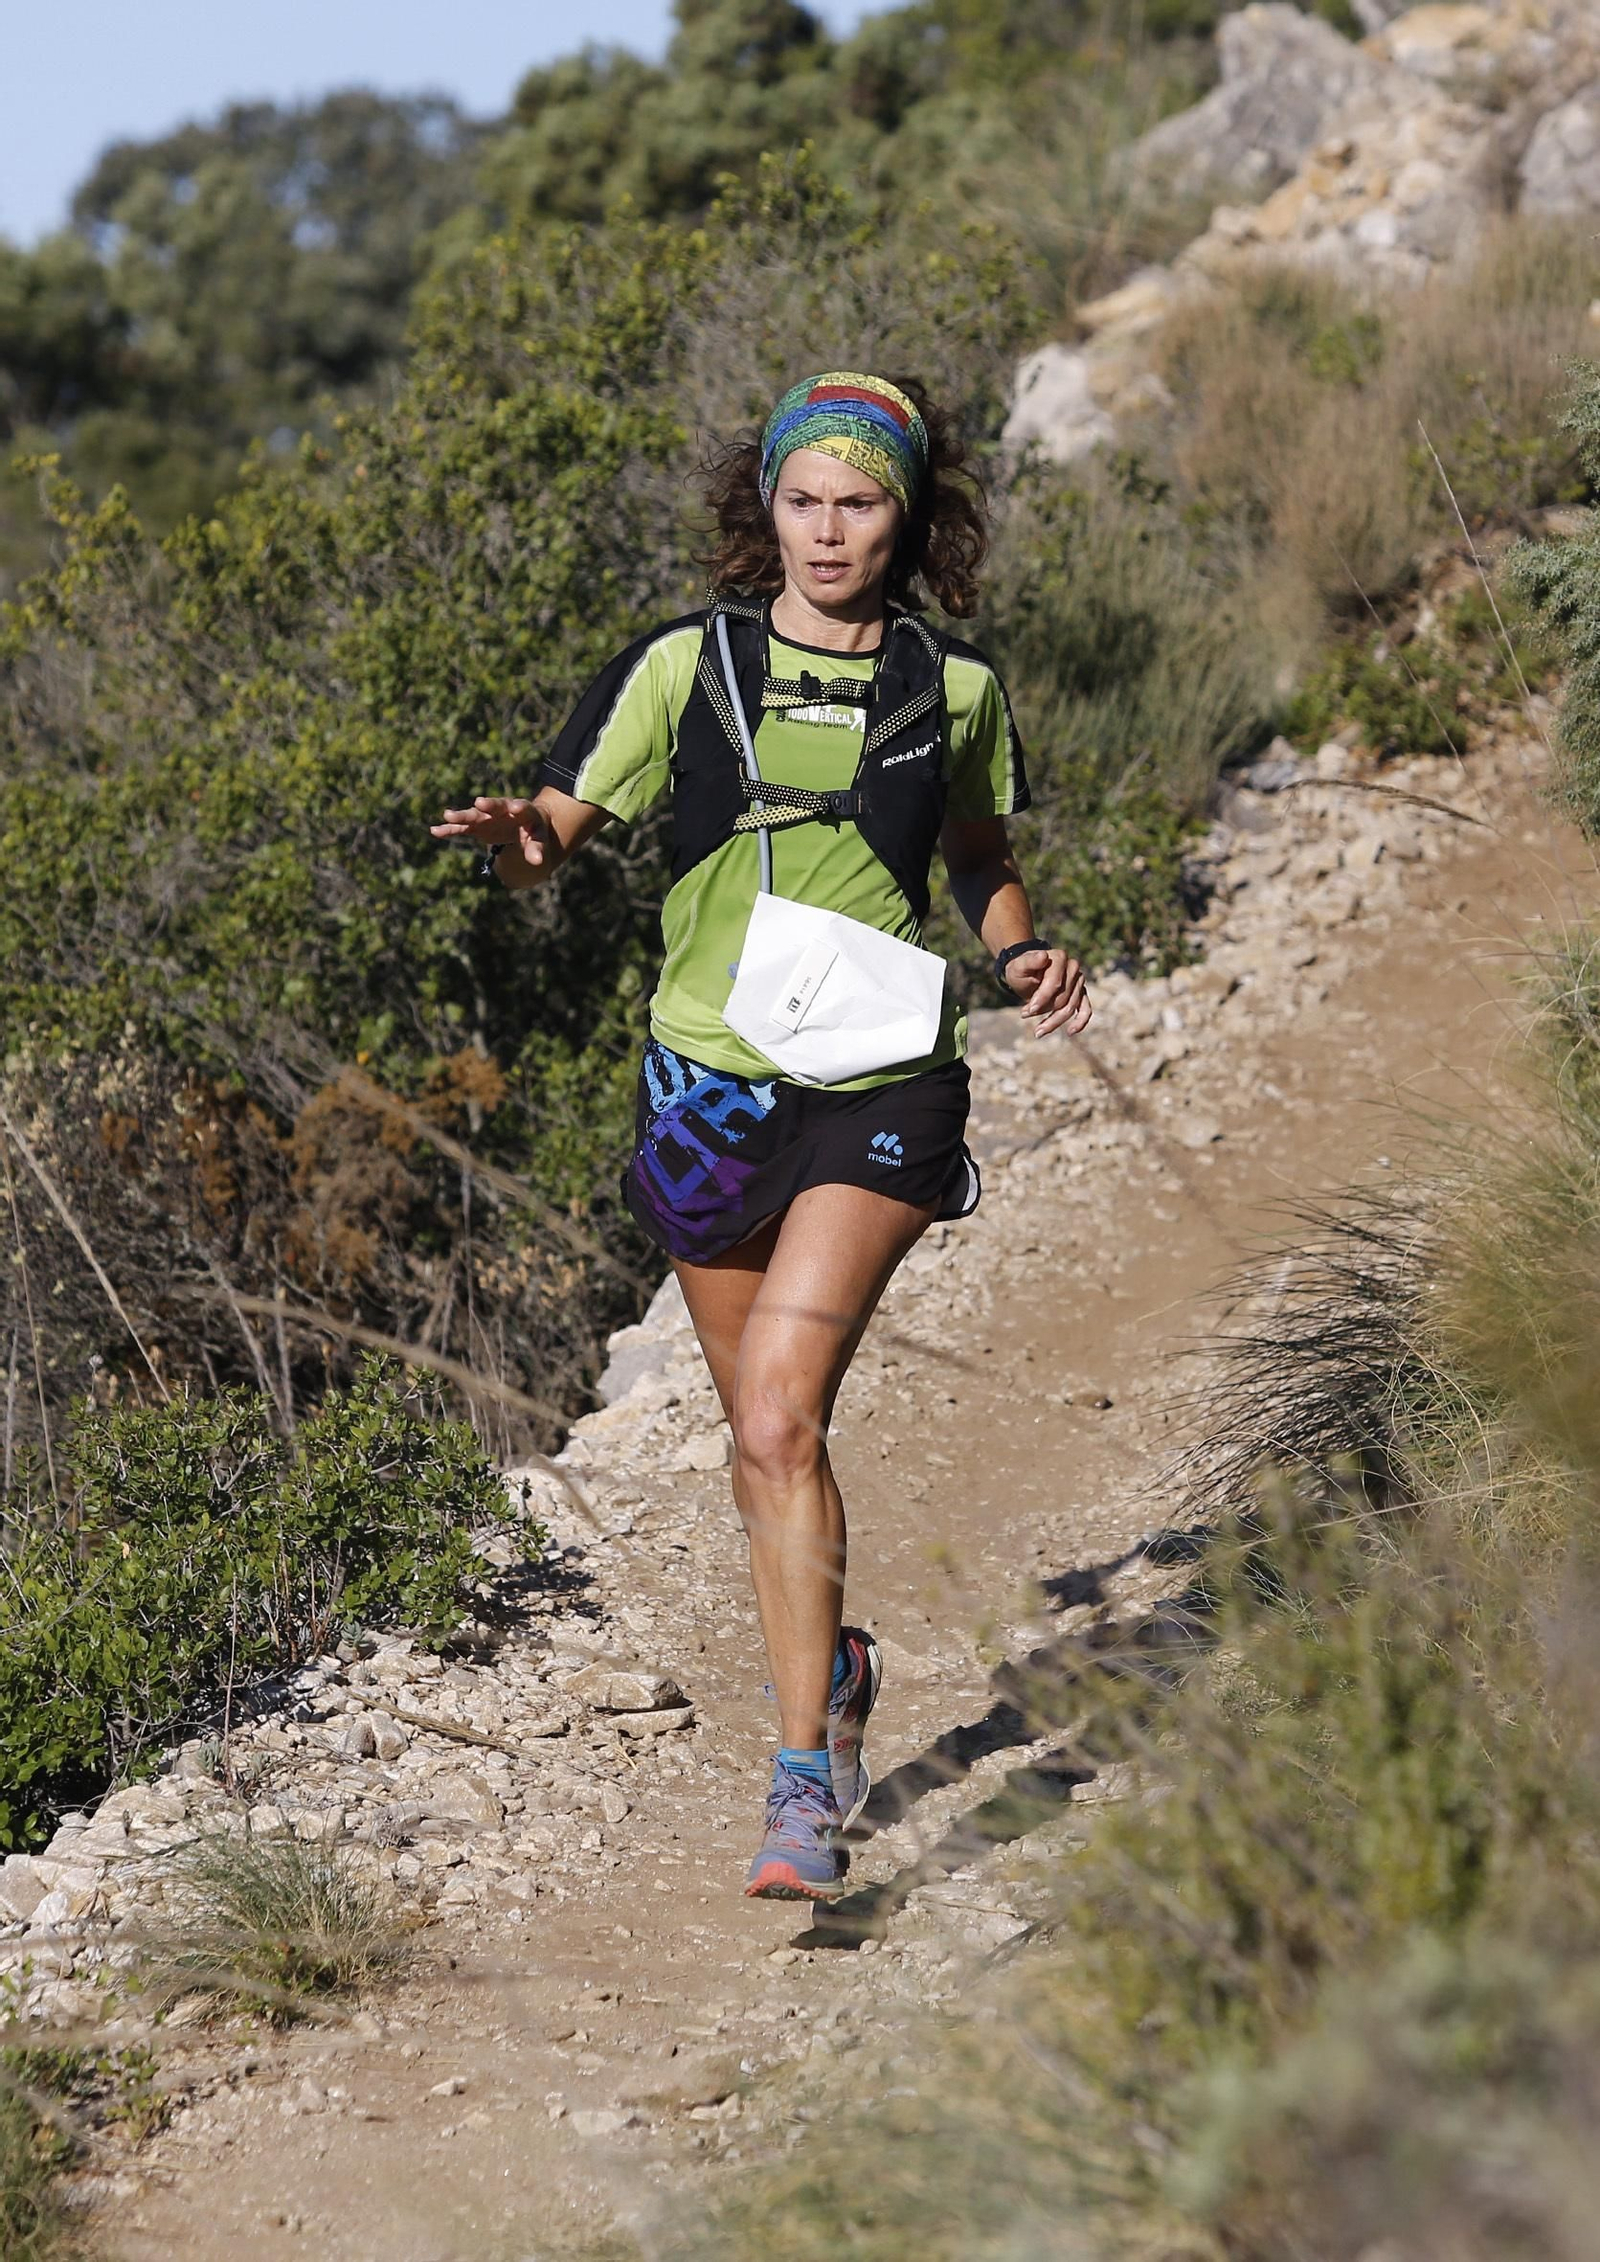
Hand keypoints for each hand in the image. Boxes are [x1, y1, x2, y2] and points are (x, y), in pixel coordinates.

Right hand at [430, 795, 553, 877]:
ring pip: (474, 815)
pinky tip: (435, 831)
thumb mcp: (539, 840)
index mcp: (524, 811)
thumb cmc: (534, 831)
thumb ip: (536, 849)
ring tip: (448, 815)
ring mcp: (488, 816)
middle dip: (488, 806)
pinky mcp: (477, 825)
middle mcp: (504, 809)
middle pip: (496, 806)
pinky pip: (462, 827)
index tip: (515, 807)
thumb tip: (538, 863)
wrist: (523, 824)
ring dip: (462, 815)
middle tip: (480, 803)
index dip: (519, 807)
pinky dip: (450, 829)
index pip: (523, 807)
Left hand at [1005, 947, 1091, 1037]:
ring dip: (1054, 1021)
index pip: (1055, 983)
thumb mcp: (1019, 966)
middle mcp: (1073, 968)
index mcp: (1060, 958)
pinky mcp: (1081, 993)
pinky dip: (1080, 1022)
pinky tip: (1070, 1032)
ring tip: (1037, 1031)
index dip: (1042, 999)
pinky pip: (1085, 1009)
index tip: (1025, 1012)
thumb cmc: (1021, 970)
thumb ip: (1030, 961)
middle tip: (1024, 1014)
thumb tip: (1043, 955)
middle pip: (1063, 998)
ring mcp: (1078, 981)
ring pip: (1070, 1007)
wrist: (1026, 974)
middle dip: (1043, 1010)